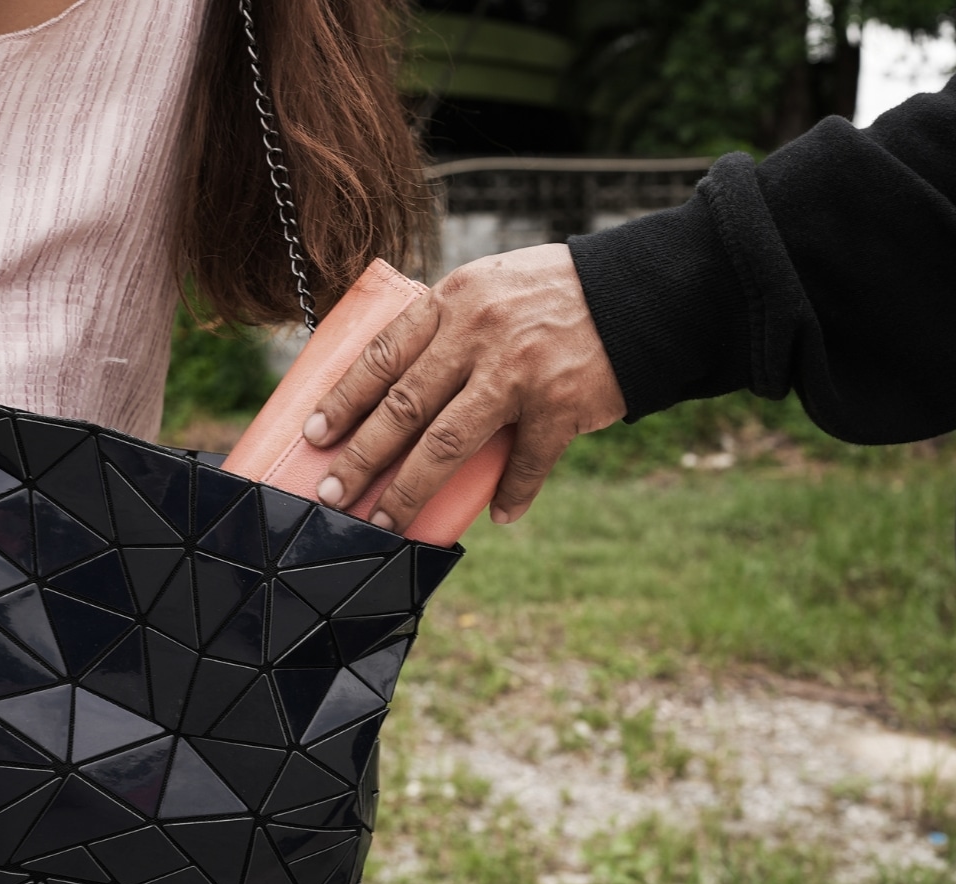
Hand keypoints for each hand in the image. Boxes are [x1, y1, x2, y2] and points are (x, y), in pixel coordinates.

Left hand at [303, 243, 626, 531]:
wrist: (640, 293)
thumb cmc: (554, 296)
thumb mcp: (490, 290)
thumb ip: (450, 329)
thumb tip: (402, 392)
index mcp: (454, 301)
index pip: (383, 355)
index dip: (343, 398)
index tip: (314, 433)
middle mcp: (479, 335)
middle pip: (403, 407)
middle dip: (361, 456)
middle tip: (331, 493)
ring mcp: (518, 372)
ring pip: (447, 444)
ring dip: (410, 490)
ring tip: (384, 520)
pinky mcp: (560, 405)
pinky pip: (526, 463)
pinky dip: (512, 493)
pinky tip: (498, 515)